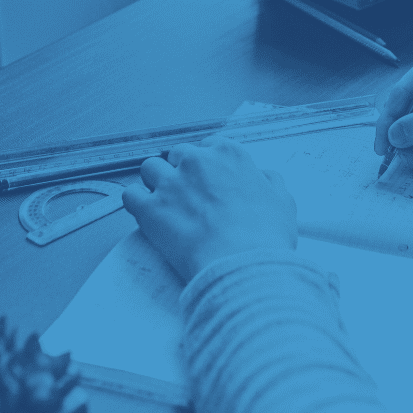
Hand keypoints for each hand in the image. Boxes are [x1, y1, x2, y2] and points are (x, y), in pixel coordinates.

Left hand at [122, 137, 297, 282]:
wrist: (242, 265)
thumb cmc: (264, 237)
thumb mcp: (282, 200)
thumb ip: (269, 181)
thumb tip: (262, 177)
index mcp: (228, 154)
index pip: (207, 147)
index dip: (206, 166)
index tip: (207, 180)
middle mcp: (197, 162)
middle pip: (176, 155)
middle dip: (180, 172)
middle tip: (187, 197)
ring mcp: (171, 183)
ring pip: (150, 169)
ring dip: (155, 183)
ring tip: (165, 205)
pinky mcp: (150, 209)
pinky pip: (129, 195)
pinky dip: (135, 204)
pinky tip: (146, 215)